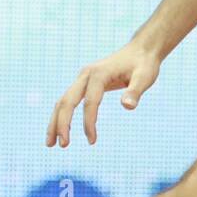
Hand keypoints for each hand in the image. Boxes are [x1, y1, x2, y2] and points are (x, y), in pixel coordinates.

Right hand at [46, 40, 161, 146]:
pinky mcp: (83, 83)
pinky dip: (62, 115)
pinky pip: (68, 100)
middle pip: (66, 100)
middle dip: (61, 123)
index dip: (89, 122)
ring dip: (55, 121)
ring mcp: (81, 78)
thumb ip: (135, 92)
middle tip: (61, 146)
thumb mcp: (145, 77)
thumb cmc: (144, 65)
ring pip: (62, 101)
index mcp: (98, 74)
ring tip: (51, 143)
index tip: (92, 141)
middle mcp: (85, 75)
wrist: (139, 50)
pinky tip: (62, 130)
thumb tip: (128, 107)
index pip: (89, 102)